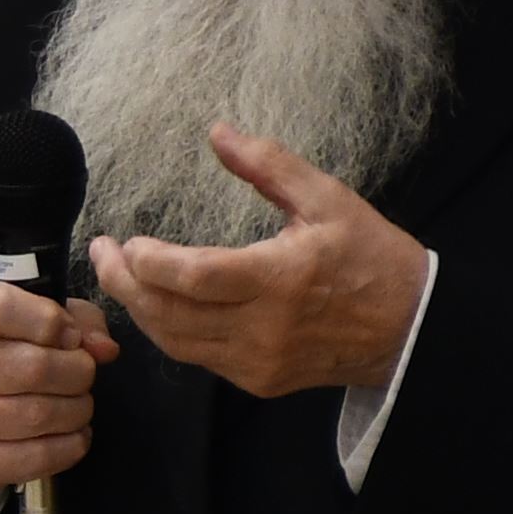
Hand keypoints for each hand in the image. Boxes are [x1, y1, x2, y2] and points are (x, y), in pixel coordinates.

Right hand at [0, 273, 116, 513]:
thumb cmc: (2, 353)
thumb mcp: (33, 317)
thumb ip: (76, 319)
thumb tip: (103, 349)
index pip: (0, 308)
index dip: (50, 321)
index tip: (69, 335)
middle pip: (33, 367)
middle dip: (77, 371)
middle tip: (80, 374)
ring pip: (40, 414)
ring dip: (77, 409)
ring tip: (75, 402)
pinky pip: (39, 455)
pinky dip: (71, 444)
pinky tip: (70, 432)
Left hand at [92, 126, 432, 398]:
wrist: (411, 327)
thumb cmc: (370, 256)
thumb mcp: (328, 199)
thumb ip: (269, 166)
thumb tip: (218, 132)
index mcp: (280, 278)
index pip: (191, 277)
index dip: (146, 262)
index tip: (125, 240)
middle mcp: (263, 327)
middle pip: (168, 313)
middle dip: (122, 284)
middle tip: (101, 254)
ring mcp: (258, 361)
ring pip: (174, 341)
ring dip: (139, 309)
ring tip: (120, 276)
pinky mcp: (257, 381)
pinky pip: (196, 358)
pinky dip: (169, 330)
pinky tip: (159, 303)